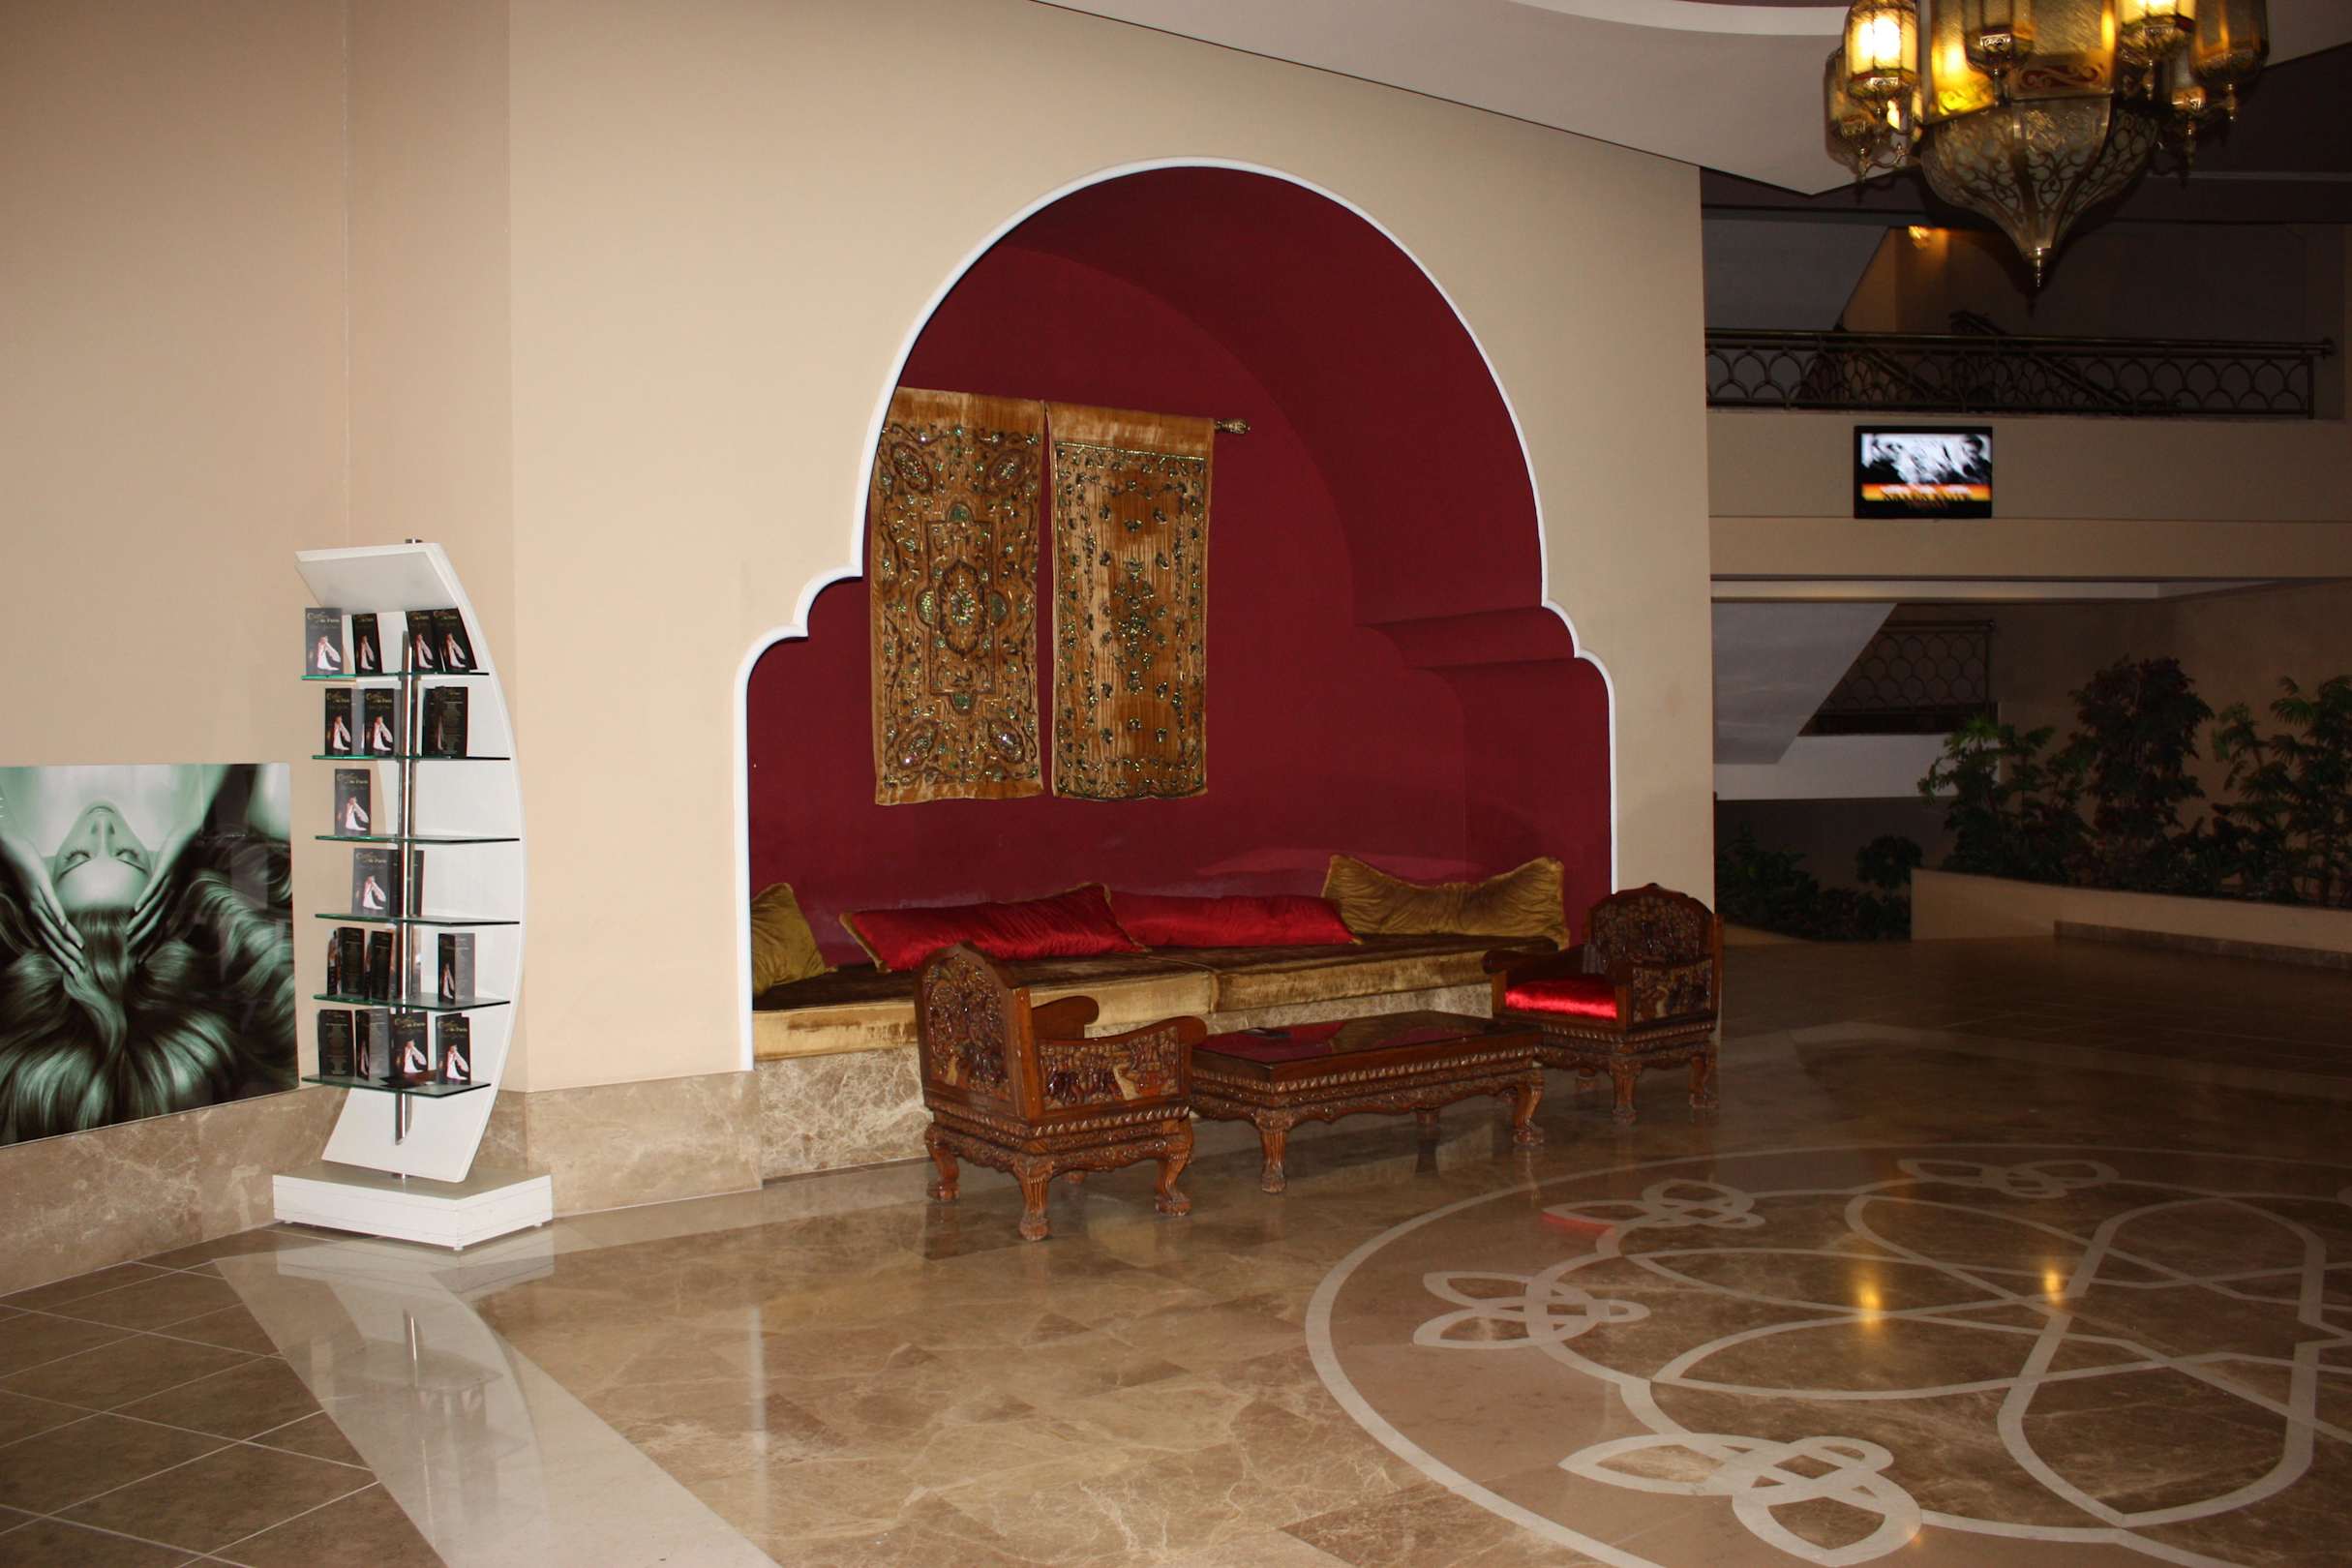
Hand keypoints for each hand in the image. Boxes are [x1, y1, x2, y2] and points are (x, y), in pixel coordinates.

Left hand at [0, 825, 86, 981]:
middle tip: (80, 971)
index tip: (75, 971)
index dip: (62, 957)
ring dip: (65, 941)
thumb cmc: (24, 870)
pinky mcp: (41, 888)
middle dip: (67, 956)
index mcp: (33, 916)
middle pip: (51, 940)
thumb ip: (47, 905)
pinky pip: (51, 904)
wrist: (9, 852)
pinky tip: (64, 925)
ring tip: (79, 953)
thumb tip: (60, 914)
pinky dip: (57, 916)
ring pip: (52, 926)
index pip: (49, 942)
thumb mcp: (37, 892)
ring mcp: (37, 901)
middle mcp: (34, 913)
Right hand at [125, 820, 198, 953]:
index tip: (139, 958)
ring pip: (154, 908)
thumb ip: (153, 890)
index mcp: (172, 898)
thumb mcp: (163, 877)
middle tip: (132, 957)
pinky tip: (135, 909)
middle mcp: (172, 895)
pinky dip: (145, 899)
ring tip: (128, 936)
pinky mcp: (165, 871)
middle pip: (157, 922)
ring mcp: (169, 883)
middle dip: (144, 940)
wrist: (189, 836)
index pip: (160, 925)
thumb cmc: (176, 857)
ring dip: (141, 923)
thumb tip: (140, 901)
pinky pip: (154, 888)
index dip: (150, 942)